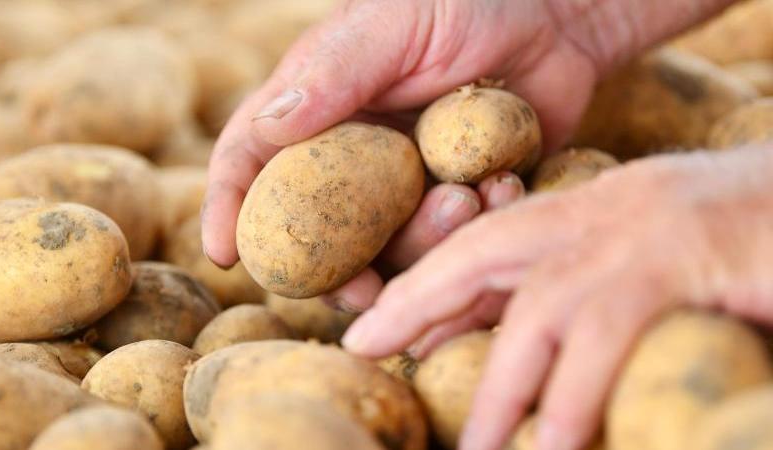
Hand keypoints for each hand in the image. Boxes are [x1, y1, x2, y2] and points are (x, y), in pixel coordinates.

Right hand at [202, 0, 607, 281]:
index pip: (252, 161)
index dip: (230, 208)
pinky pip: (450, 241)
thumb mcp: (392, 26)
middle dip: (334, 270)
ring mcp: (406, 183)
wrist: (554, 16)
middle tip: (362, 289)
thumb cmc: (464, 0)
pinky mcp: (457, 197)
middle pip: (316, 231)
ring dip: (421, 243)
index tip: (223, 254)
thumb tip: (267, 127)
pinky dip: (473, 228)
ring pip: (387, 249)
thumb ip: (333, 75)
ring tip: (465, 198)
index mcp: (318, 110)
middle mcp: (354, 155)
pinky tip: (501, 188)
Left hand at [342, 145, 772, 449]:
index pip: (490, 242)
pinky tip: (552, 446)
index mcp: (596, 208)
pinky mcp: (685, 261)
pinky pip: (606, 336)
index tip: (382, 327)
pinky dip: (573, 396)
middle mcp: (609, 209)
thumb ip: (583, 292)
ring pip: (539, 308)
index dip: (430, 285)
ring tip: (475, 449)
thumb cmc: (745, 240)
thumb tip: (518, 345)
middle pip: (486, 251)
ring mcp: (644, 231)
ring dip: (500, 385)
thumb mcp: (650, 261)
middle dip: (420, 300)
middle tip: (368, 348)